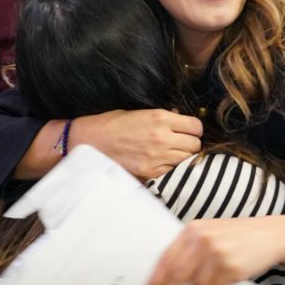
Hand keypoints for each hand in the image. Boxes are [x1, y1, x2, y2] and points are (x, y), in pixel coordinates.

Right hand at [72, 109, 202, 178]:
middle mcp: (162, 137)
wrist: (89, 142)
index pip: (196, 127)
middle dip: (191, 144)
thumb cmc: (111, 124)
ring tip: (173, 155)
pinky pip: (173, 173)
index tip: (189, 131)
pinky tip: (164, 165)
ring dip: (183, 158)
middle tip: (181, 144)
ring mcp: (156, 157)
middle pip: (195, 145)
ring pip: (187, 160)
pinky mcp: (149, 173)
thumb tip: (179, 118)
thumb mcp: (138, 112)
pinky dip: (172, 170)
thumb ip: (162, 116)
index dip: (194, 129)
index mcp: (160, 118)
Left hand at [146, 216, 284, 284]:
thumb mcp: (210, 233)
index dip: (155, 280)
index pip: (166, 258)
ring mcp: (218, 254)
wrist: (271, 235)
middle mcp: (202, 240)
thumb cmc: (238, 237)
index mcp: (192, 230)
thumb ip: (190, 250)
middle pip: (178, 275)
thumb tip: (169, 282)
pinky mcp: (232, 268)